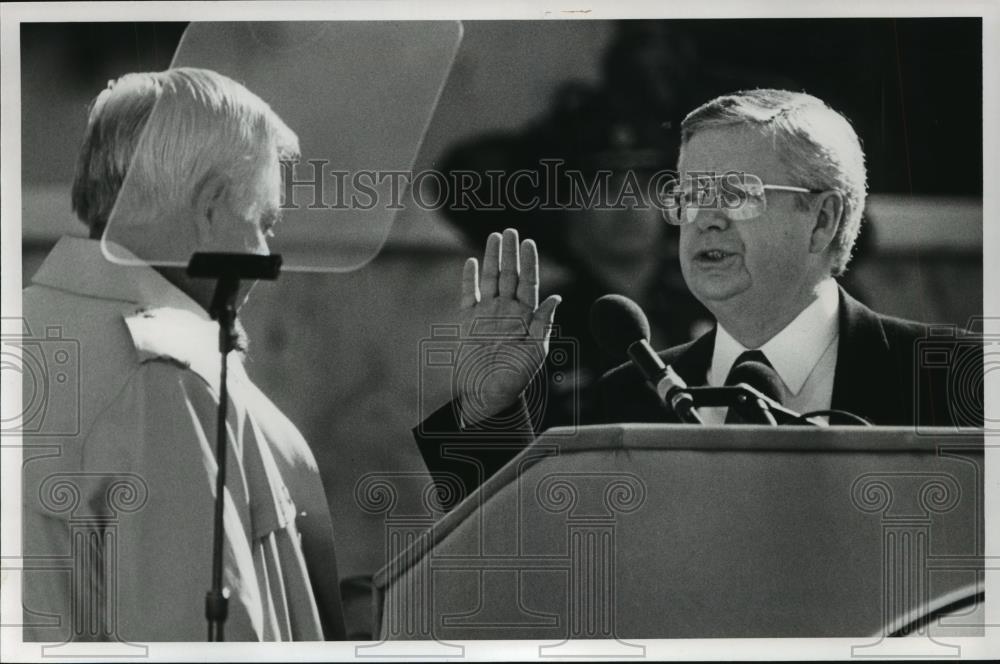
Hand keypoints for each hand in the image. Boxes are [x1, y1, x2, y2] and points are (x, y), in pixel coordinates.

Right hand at [455, 228, 560, 424]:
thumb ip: (543, 324)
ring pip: (491, 279)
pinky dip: (470, 278)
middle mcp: (507, 311)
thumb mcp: (535, 352)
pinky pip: (469, 294)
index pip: (529, 283)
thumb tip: (556, 298)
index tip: (529, 243)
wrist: (487, 393)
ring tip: (495, 237)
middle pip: (510, 275)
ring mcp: (487, 313)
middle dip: (511, 253)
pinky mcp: (468, 320)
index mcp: (526, 316)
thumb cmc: (514, 378)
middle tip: (511, 231)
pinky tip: (472, 262)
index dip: (529, 263)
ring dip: (493, 258)